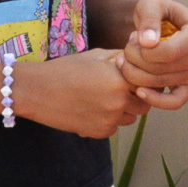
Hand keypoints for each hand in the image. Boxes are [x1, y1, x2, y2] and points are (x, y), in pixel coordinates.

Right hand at [15, 50, 148, 136]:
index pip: (149, 84)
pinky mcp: (99, 133)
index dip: (143, 80)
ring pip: (130, 118)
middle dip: (136, 97)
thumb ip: (121, 57)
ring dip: (123, 110)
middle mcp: (118, 102)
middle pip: (144, 105)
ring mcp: (109, 120)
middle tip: (121, 89)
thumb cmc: (66, 69)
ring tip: (103, 98)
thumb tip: (140, 53)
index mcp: (120, 80)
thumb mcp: (96, 56)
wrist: (38, 91)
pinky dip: (108, 120)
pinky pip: (114, 127)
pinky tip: (92, 108)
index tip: (135, 78)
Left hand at [118, 0, 187, 108]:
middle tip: (125, 50)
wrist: (156, 26)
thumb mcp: (149, 4)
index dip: (145, 52)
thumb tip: (148, 43)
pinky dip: (155, 100)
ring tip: (125, 61)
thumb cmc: (154, 13)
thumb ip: (149, 18)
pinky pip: (175, 102)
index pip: (170, 52)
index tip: (132, 40)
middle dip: (136, 61)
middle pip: (164, 70)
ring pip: (163, 84)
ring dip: (136, 75)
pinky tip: (138, 91)